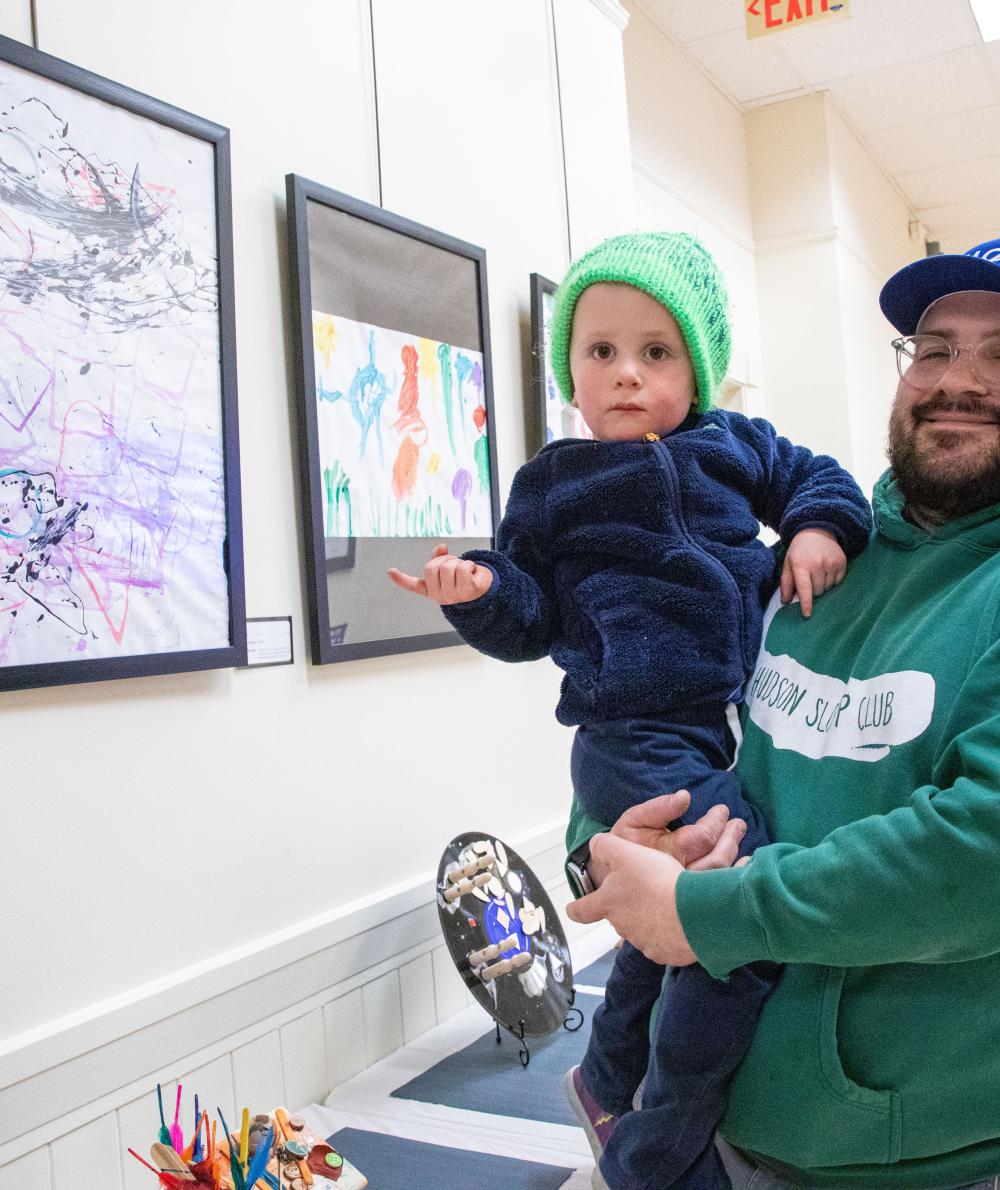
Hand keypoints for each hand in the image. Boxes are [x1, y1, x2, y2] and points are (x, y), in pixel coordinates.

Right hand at [388, 543, 492, 604]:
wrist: (484, 590)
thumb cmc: (463, 578)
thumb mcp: (449, 567)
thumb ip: (440, 557)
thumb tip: (441, 546)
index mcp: (432, 591)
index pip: (414, 585)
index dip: (401, 579)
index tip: (390, 571)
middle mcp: (440, 597)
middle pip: (432, 567)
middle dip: (445, 560)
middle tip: (455, 566)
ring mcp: (453, 597)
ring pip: (449, 566)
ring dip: (459, 562)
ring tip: (465, 570)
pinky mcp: (468, 592)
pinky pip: (463, 568)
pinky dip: (470, 565)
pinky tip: (473, 573)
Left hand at [566, 834, 696, 965]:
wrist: (691, 911)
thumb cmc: (656, 881)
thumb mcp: (626, 853)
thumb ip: (605, 846)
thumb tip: (594, 845)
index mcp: (608, 903)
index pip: (582, 909)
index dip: (576, 907)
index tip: (571, 908)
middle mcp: (622, 926)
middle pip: (618, 915)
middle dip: (626, 904)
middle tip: (643, 890)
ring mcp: (644, 942)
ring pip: (642, 927)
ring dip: (650, 916)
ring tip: (667, 901)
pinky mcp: (665, 952)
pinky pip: (664, 939)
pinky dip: (669, 930)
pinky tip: (680, 916)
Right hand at [587, 791, 746, 886]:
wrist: (610, 881)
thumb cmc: (624, 847)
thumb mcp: (633, 821)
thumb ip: (657, 808)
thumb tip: (685, 797)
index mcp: (664, 853)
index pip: (701, 837)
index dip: (715, 822)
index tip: (722, 810)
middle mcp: (676, 877)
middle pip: (715, 861)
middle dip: (730, 839)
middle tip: (738, 824)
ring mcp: (683, 896)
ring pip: (718, 879)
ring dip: (734, 856)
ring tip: (738, 838)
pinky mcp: (687, 907)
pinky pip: (717, 896)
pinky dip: (733, 880)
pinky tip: (741, 866)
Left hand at [780, 528, 846, 617]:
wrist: (817, 532)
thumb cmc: (799, 552)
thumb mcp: (788, 564)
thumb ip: (786, 583)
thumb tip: (786, 602)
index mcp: (801, 565)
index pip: (804, 588)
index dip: (806, 603)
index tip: (807, 615)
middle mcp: (817, 564)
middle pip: (817, 592)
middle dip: (813, 591)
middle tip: (810, 580)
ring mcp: (831, 563)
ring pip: (828, 588)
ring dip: (823, 587)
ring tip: (818, 574)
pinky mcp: (842, 563)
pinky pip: (838, 582)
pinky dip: (833, 581)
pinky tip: (827, 571)